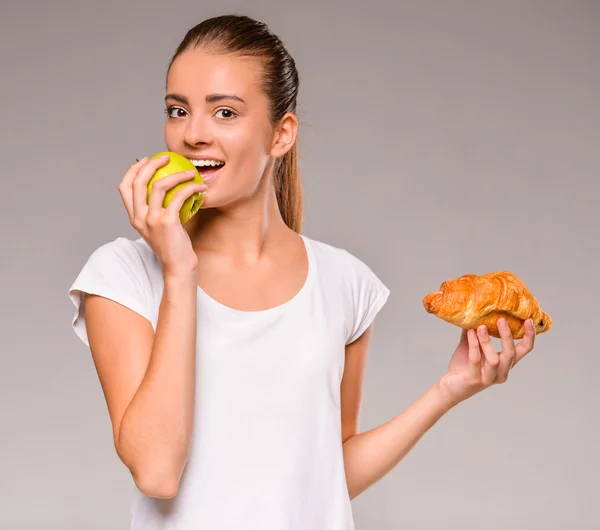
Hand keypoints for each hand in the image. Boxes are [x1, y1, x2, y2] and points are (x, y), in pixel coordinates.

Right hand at [117, 155, 207, 275]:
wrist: (178, 266)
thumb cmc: (173, 245)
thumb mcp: (159, 225)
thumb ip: (158, 208)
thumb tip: (168, 185)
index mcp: (134, 217)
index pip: (124, 187)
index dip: (133, 169)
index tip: (146, 160)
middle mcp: (138, 217)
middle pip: (138, 181)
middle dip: (151, 164)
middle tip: (167, 157)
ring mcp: (151, 220)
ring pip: (159, 185)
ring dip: (177, 174)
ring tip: (191, 172)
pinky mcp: (167, 222)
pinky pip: (179, 196)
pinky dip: (191, 188)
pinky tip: (200, 187)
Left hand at [437, 317, 536, 405]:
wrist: (449, 386)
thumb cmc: (463, 365)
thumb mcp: (471, 345)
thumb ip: (475, 331)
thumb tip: (476, 311)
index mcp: (505, 363)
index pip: (524, 350)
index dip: (529, 336)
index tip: (528, 320)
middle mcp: (501, 373)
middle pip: (511, 354)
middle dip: (507, 336)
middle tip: (501, 320)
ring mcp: (488, 379)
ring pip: (494, 360)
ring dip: (487, 342)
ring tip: (480, 327)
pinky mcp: (474, 380)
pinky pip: (476, 361)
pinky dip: (474, 346)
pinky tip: (470, 334)